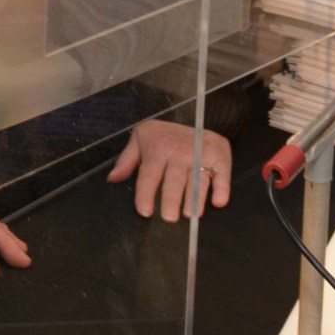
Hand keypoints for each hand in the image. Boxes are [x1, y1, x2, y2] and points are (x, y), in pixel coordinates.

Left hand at [108, 119, 232, 222]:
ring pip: (197, 179)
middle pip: (174, 179)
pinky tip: (218, 201)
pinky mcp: (219, 156)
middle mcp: (179, 152)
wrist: (194, 116)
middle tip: (169, 218)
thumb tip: (112, 179)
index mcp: (158, 149)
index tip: (145, 212)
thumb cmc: (164, 136)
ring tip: (191, 215)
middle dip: (172, 199)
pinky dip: (222, 187)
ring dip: (195, 198)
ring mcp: (200, 154)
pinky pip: (222, 174)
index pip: (149, 174)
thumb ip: (127, 160)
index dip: (146, 193)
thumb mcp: (141, 139)